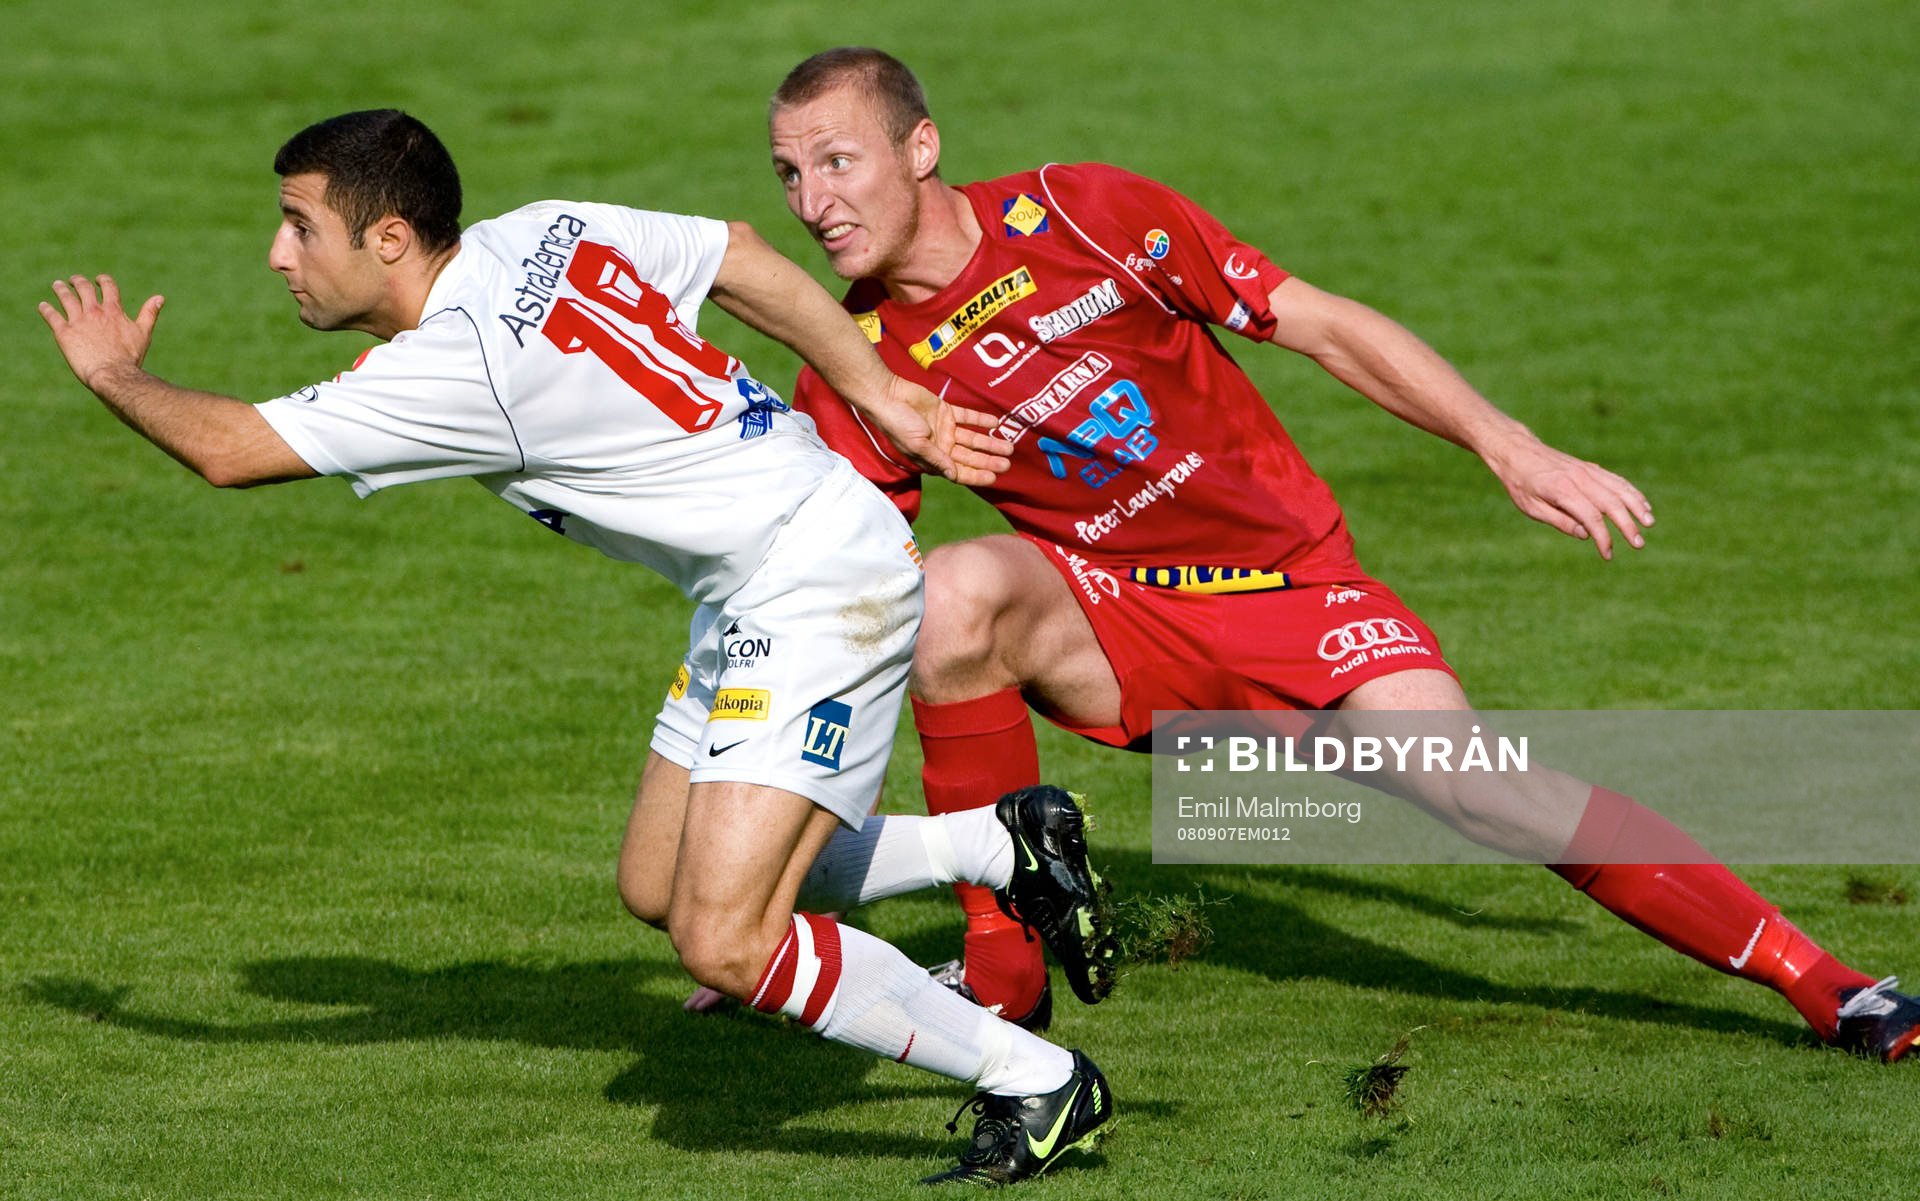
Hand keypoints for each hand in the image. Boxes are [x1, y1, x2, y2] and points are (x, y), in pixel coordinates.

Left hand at [39, 274, 164, 393]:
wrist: (113, 374)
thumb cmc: (130, 357)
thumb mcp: (143, 334)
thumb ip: (149, 314)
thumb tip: (160, 298)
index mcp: (113, 310)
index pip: (108, 287)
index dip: (103, 280)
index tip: (98, 280)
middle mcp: (94, 311)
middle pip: (83, 288)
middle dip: (78, 281)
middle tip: (74, 280)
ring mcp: (78, 321)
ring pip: (65, 297)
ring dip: (60, 289)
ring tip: (58, 285)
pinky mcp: (64, 333)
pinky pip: (51, 316)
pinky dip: (46, 309)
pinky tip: (43, 306)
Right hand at [872, 376, 1014, 487]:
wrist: (888, 396)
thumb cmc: (897, 424)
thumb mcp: (917, 446)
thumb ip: (937, 460)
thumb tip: (954, 475)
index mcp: (933, 459)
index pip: (958, 472)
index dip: (975, 476)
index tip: (993, 478)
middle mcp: (941, 446)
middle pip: (969, 456)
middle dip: (988, 461)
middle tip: (1007, 464)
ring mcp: (944, 428)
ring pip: (972, 438)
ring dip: (989, 443)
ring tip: (1008, 446)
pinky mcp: (946, 411)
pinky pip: (967, 417)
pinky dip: (981, 420)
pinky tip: (995, 423)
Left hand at [1485, 432, 1652, 559]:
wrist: (1518, 452)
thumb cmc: (1521, 484)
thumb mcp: (1532, 508)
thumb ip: (1560, 521)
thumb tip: (1585, 535)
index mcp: (1562, 491)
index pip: (1591, 518)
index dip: (1603, 538)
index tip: (1607, 555)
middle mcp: (1579, 479)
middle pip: (1611, 504)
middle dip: (1627, 525)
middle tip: (1638, 544)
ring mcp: (1587, 471)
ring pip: (1619, 489)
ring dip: (1636, 507)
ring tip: (1649, 523)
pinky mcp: (1590, 468)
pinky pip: (1616, 480)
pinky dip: (1631, 492)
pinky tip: (1642, 505)